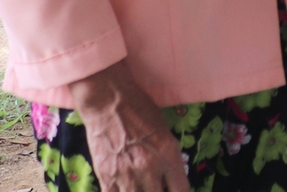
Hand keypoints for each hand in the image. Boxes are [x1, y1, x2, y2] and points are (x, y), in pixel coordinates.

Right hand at [65, 61, 187, 191]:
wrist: (108, 102)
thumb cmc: (139, 110)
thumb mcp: (164, 132)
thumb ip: (168, 158)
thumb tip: (169, 180)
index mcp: (168, 155)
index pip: (181, 190)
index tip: (173, 189)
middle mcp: (149, 168)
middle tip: (156, 186)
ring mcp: (126, 175)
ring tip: (140, 186)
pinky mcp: (105, 178)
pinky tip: (125, 188)